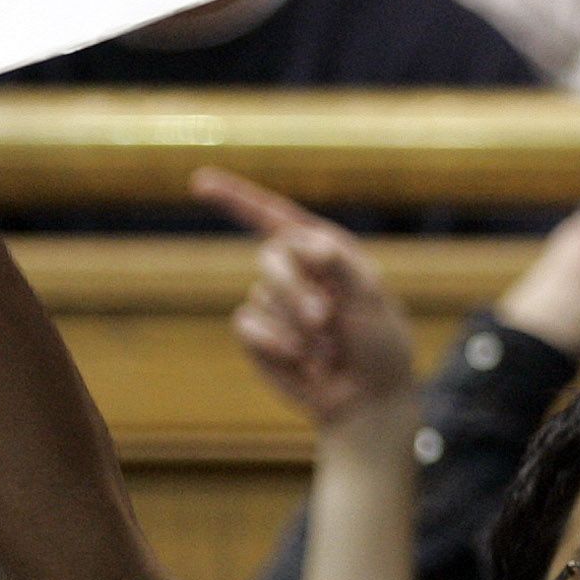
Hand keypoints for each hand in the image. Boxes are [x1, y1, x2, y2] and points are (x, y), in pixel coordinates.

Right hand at [194, 169, 414, 430]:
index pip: (274, 216)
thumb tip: (307, 243)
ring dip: (294, 323)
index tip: (201, 182)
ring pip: (260, 294)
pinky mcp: (259, 336)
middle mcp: (296, 271)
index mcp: (325, 251)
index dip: (237, 198)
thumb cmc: (378, 344)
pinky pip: (246, 326)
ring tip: (326, 348)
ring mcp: (273, 304)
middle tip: (324, 318)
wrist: (368, 398)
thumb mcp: (370, 299)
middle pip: (270, 258)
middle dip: (294, 288)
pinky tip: (301, 362)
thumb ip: (340, 265)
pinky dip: (275, 344)